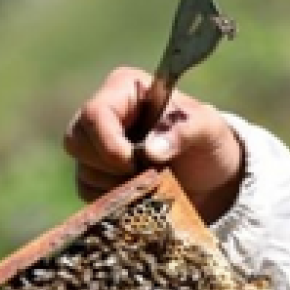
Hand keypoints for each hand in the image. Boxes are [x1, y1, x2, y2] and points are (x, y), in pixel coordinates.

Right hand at [62, 66, 245, 220]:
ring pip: (82, 170)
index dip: (108, 142)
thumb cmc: (209, 142)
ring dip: (116, 185)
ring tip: (151, 181)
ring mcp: (96, 146)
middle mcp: (104, 114)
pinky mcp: (97, 175)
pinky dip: (114, 200)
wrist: (213, 178)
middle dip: (109, 165)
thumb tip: (151, 150)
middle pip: (76, 141)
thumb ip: (184, 132)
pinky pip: (88, 193)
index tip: (132, 162)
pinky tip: (140, 194)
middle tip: (146, 172)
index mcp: (124, 90)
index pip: (95, 113)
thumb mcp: (207, 130)